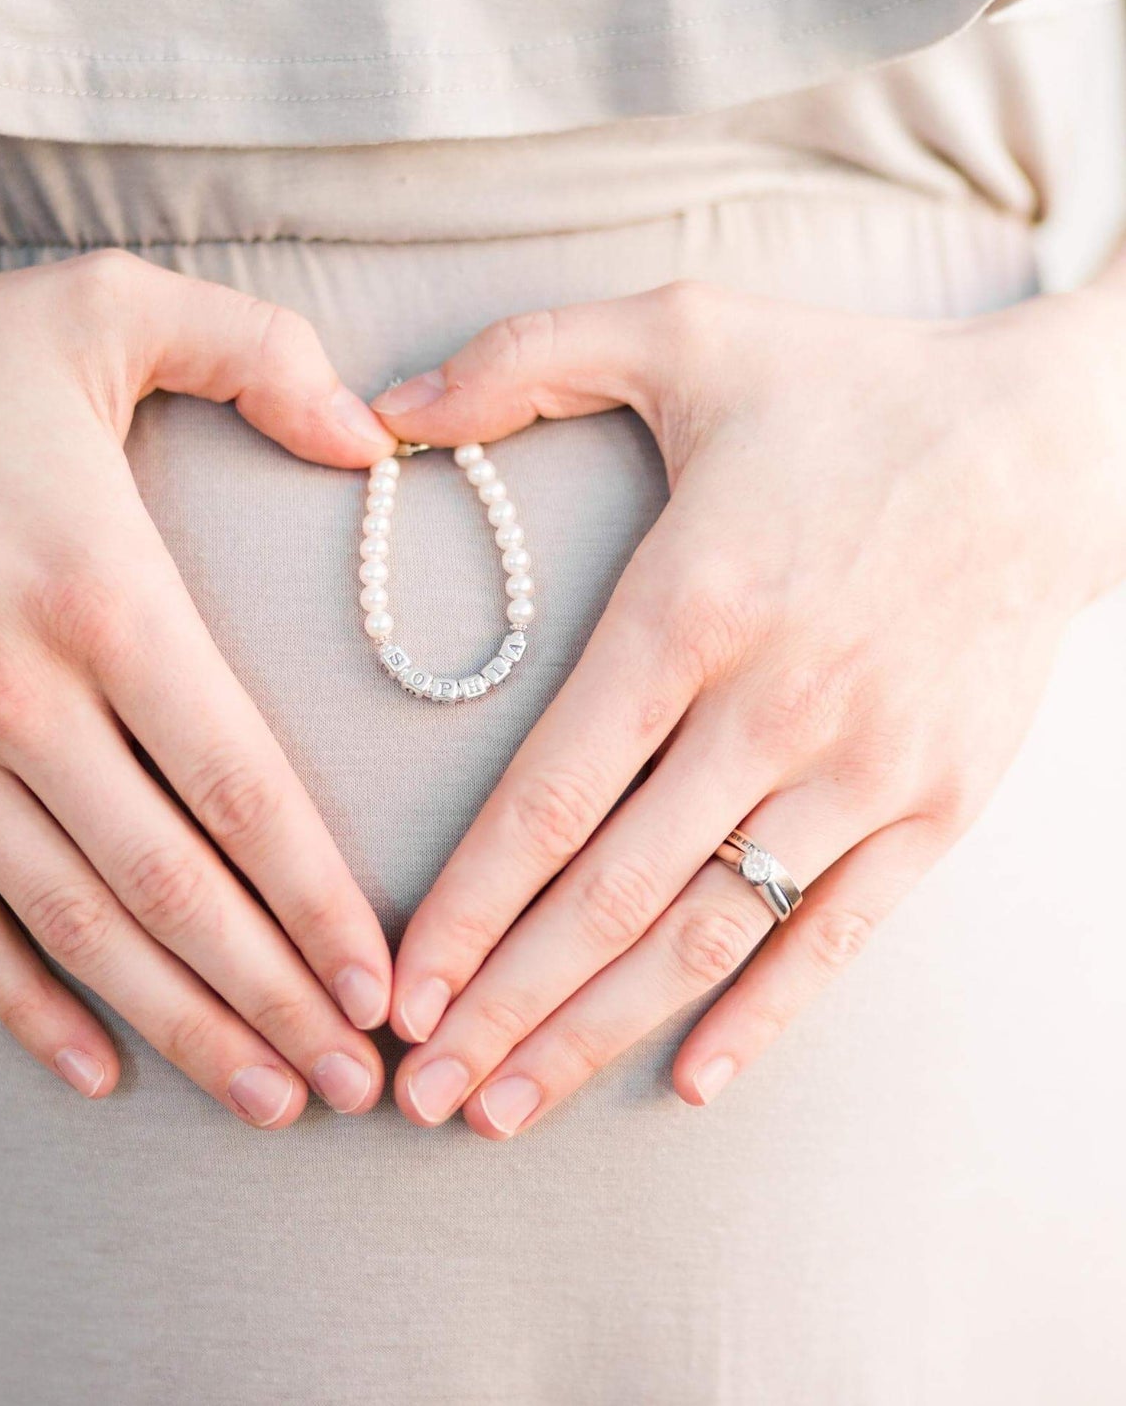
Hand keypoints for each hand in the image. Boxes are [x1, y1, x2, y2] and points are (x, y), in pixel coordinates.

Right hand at [0, 250, 399, 1123]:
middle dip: (274, 997)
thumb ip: (262, 355)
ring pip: (73, 926)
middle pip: (171, 886)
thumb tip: (376, 441)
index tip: (381, 981)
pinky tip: (96, 1067)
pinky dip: (25, 1004)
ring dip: (180, 1025)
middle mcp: (14, 694)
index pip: (240, 784)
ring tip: (265, 1098)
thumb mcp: (113, 307)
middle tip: (353, 1082)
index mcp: (101, 594)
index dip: (320, 899)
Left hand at [371, 275, 1125, 1135]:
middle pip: (608, 894)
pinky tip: (690, 1084)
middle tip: (419, 1092)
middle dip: (503, 1004)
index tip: (398, 985)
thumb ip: (523, 356)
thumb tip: (383, 406)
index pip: (548, 794)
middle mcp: (770, 707)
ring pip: (704, 934)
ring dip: (597, 1032)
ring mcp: (862, 770)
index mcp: (689, 607)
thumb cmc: (850, 391)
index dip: (464, 905)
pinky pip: (837, 935)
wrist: (1055, 445)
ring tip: (508, 1107)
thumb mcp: (683, 330)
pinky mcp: (936, 807)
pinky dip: (763, 1016)